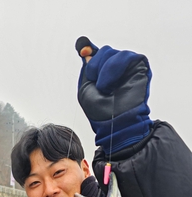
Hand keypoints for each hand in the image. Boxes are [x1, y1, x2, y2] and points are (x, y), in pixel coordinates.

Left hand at [76, 36, 151, 153]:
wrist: (113, 122)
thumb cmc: (99, 111)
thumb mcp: (85, 88)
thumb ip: (87, 67)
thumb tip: (86, 49)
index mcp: (103, 71)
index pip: (96, 52)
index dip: (88, 49)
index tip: (83, 51)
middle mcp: (116, 67)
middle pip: (104, 51)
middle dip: (95, 67)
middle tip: (97, 85)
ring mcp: (128, 66)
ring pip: (113, 53)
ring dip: (105, 70)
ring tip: (105, 88)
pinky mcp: (140, 66)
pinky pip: (126, 56)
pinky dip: (115, 68)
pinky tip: (111, 84)